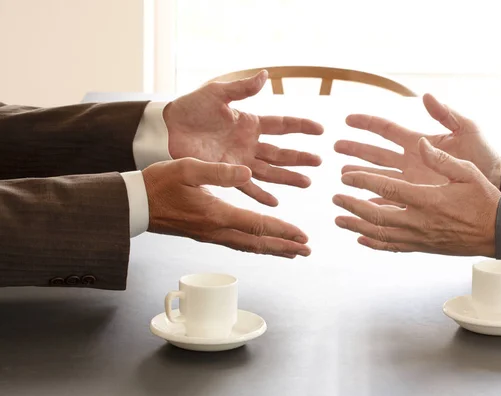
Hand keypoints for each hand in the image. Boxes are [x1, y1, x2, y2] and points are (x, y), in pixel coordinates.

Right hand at [142, 158, 310, 257]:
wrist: (135, 204)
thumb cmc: (159, 184)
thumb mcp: (187, 168)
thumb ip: (218, 171)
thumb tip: (247, 172)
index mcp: (216, 214)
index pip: (257, 226)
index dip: (283, 231)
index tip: (303, 236)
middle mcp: (216, 230)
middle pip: (257, 243)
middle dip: (284, 247)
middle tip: (306, 251)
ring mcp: (210, 235)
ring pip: (248, 246)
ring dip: (272, 250)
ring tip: (291, 252)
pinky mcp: (204, 234)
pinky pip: (237, 243)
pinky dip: (255, 245)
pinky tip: (261, 244)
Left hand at [163, 70, 323, 206]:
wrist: (167, 128)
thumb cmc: (191, 107)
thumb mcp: (218, 93)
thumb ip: (242, 89)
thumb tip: (266, 74)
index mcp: (250, 122)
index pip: (282, 125)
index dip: (301, 126)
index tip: (320, 130)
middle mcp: (249, 144)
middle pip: (281, 152)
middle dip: (300, 157)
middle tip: (319, 162)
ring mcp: (239, 160)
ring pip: (269, 171)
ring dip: (287, 177)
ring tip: (306, 183)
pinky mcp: (226, 173)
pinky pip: (246, 186)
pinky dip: (260, 194)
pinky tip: (274, 202)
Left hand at [333, 138, 500, 256]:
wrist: (498, 232)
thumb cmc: (483, 199)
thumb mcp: (466, 172)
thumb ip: (441, 158)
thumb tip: (419, 143)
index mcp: (428, 198)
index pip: (386, 189)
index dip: (362, 182)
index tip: (346, 177)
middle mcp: (419, 220)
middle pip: (375, 214)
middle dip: (352, 204)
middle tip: (334, 197)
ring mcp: (419, 236)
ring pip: (379, 233)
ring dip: (356, 225)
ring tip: (338, 219)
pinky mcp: (422, 246)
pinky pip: (392, 247)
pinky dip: (373, 243)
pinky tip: (360, 238)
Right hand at [334, 93, 500, 187]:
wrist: (496, 182)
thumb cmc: (484, 155)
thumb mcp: (467, 130)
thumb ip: (446, 114)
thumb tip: (427, 96)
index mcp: (418, 143)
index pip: (386, 130)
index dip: (367, 123)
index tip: (347, 120)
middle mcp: (410, 161)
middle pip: (375, 153)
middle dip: (355, 149)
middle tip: (335, 147)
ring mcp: (411, 180)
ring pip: (378, 177)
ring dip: (360, 175)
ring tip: (343, 176)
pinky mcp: (416, 198)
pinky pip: (390, 200)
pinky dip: (375, 202)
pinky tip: (362, 204)